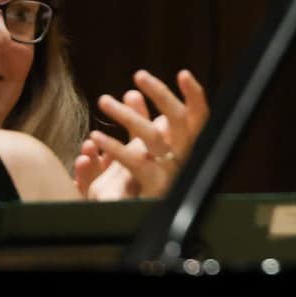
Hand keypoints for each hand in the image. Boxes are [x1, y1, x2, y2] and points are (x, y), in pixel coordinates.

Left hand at [79, 68, 210, 201]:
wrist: (132, 223)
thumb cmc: (135, 183)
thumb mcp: (138, 149)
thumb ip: (138, 121)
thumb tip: (131, 93)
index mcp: (184, 147)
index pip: (199, 117)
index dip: (195, 96)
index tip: (182, 74)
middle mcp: (182, 158)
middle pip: (180, 120)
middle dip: (161, 94)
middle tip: (139, 75)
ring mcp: (169, 172)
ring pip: (153, 137)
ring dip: (128, 116)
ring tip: (104, 101)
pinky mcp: (153, 187)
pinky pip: (135, 162)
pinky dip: (115, 147)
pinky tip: (96, 138)